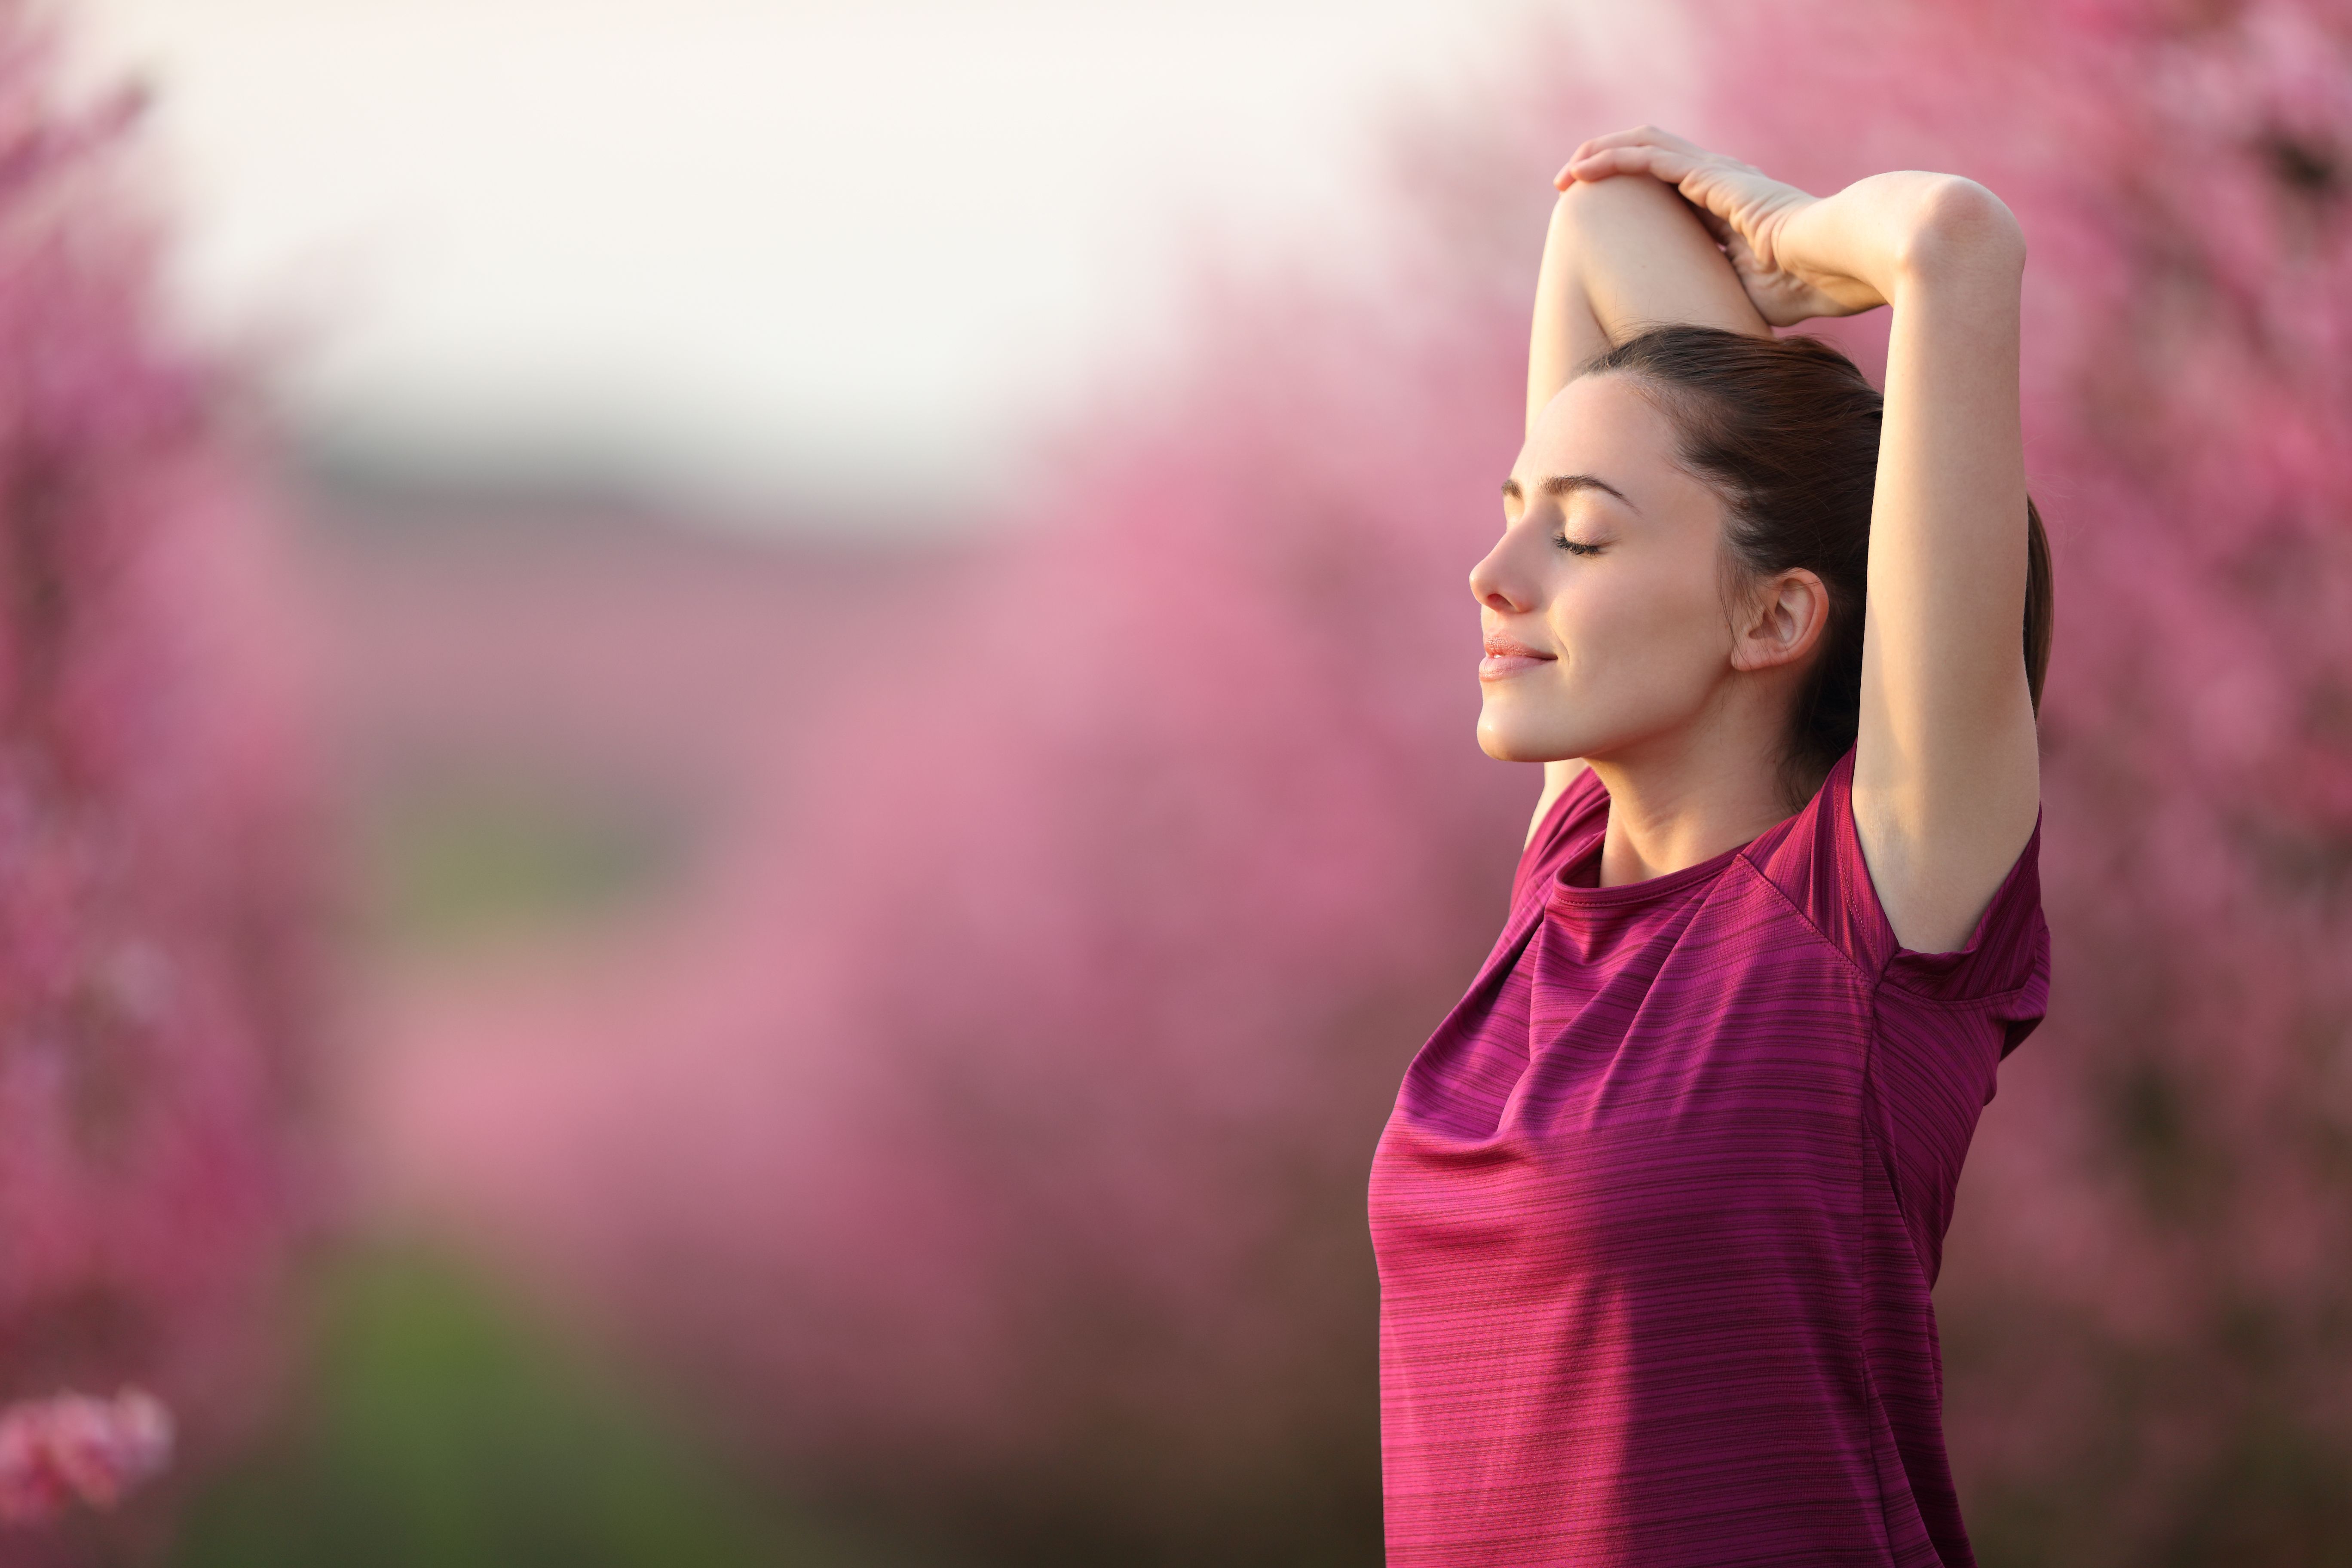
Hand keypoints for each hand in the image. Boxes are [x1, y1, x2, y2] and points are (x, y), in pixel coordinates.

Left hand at [1557, 127, 1881, 325]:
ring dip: (1600, 157)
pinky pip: (1650, 159)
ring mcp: (1718, 175)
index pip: (1668, 198)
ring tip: (1566, 175)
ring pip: (1644, 149)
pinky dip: (1613, 160)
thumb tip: (1689, 330)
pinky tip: (1583, 170)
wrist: (1840, 262)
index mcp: (1729, 211)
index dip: (1631, 206)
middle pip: (1651, 163)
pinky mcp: (1713, 175)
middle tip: (1568, 189)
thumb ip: (1716, 298)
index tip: (1597, 225)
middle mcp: (1721, 185)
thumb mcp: (1746, 299)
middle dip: (1607, 169)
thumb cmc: (1808, 286)